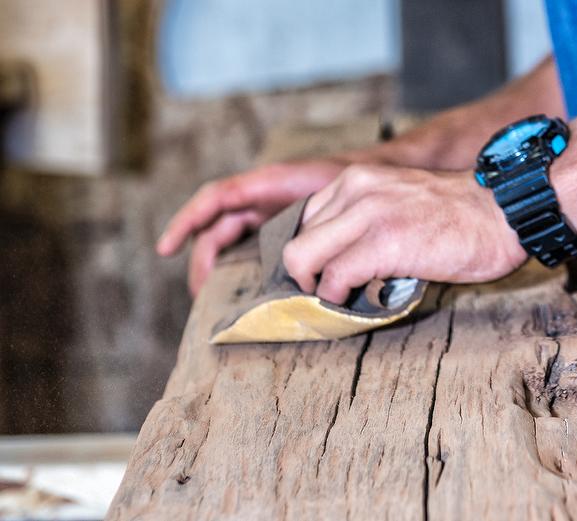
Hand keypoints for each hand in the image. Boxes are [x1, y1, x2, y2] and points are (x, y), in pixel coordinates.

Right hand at [156, 157, 349, 295]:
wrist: (369, 173)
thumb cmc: (343, 177)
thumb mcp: (325, 189)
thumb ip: (303, 209)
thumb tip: (292, 251)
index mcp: (261, 184)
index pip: (213, 200)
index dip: (186, 221)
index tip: (165, 248)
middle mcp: (256, 199)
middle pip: (216, 231)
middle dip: (203, 262)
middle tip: (201, 298)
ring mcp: (265, 215)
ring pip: (229, 242)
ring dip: (217, 269)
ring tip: (212, 300)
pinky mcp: (278, 230)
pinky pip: (249, 249)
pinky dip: (238, 268)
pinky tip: (239, 291)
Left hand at [283, 164, 527, 303]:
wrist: (504, 211)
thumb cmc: (460, 216)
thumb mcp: (400, 201)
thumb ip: (366, 219)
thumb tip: (340, 261)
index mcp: (357, 179)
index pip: (304, 219)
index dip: (311, 254)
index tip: (324, 275)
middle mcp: (355, 188)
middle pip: (295, 240)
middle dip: (305, 275)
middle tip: (328, 294)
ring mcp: (367, 213)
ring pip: (303, 258)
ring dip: (317, 289)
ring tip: (341, 300)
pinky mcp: (383, 242)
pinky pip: (336, 278)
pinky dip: (337, 299)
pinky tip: (356, 302)